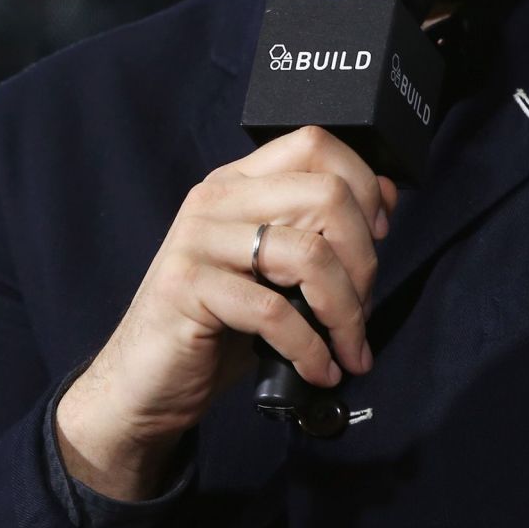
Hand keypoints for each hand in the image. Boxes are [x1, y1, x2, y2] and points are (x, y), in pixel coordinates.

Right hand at [54, 126, 397, 498]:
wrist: (144, 383)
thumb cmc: (217, 327)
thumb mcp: (275, 272)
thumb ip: (320, 231)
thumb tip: (384, 196)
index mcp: (239, 183)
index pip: (315, 145)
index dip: (363, 185)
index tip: (379, 235)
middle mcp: (216, 199)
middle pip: (326, 195)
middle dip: (364, 261)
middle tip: (361, 312)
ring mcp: (197, 240)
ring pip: (309, 254)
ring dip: (343, 312)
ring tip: (346, 348)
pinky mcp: (186, 287)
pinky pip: (275, 311)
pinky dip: (310, 348)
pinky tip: (317, 370)